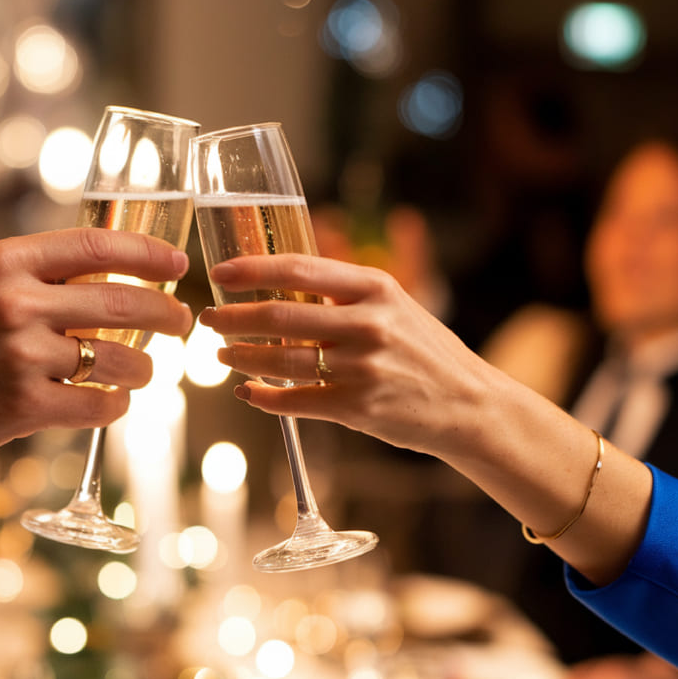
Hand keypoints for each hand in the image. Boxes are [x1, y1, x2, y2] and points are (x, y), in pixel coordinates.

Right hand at [0, 229, 192, 488]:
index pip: (98, 246)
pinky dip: (116, 406)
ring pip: (120, 360)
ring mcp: (23, 356)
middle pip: (124, 304)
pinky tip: (113, 404)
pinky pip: (99, 406)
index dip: (149, 255)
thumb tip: (96, 273)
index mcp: (5, 261)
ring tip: (144, 372)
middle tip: (182, 323)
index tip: (177, 265)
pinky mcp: (25, 406)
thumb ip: (26, 274)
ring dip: (145, 368)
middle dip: (168, 315)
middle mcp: (18, 302)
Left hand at [199, 254, 486, 457]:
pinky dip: (264, 396)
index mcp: (376, 288)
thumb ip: (343, 296)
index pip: (299, 270)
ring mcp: (362, 368)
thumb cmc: (423, 351)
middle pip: (280, 316)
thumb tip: (278, 288)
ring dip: (242, 356)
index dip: (252, 270)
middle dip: (233, 317)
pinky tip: (247, 390)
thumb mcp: (394, 306)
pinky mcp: (357, 408)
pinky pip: (295, 401)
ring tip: (222, 353)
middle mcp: (368, 324)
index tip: (221, 273)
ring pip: (281, 360)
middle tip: (209, 318)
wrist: (469, 404)